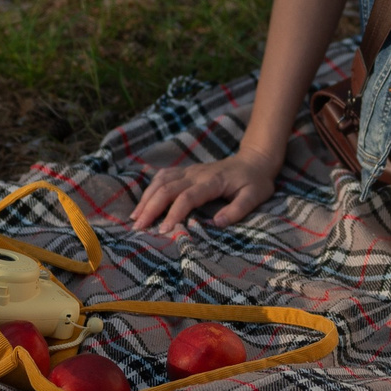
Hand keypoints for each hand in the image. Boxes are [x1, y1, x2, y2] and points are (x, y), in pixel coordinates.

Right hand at [130, 150, 278, 234]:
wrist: (254, 160)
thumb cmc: (255, 181)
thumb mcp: (255, 196)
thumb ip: (237, 210)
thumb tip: (217, 223)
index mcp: (212, 181)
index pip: (187, 197)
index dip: (173, 213)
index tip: (163, 230)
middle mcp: (196, 173)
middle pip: (167, 188)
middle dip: (151, 207)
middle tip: (138, 227)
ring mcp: (190, 170)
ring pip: (161, 181)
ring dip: (146, 198)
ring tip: (135, 217)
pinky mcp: (187, 170)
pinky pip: (164, 176)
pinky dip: (150, 188)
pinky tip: (143, 202)